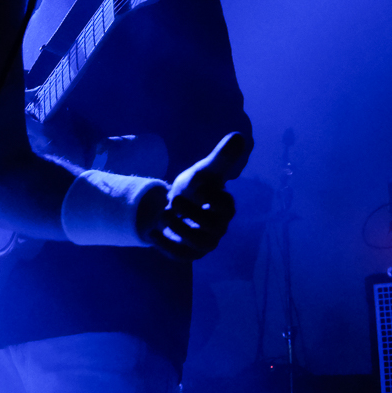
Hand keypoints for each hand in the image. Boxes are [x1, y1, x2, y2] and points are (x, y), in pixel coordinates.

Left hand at [138, 132, 251, 260]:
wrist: (176, 207)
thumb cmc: (196, 188)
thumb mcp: (205, 170)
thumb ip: (222, 157)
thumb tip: (239, 136)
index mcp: (225, 208)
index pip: (227, 208)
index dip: (213, 198)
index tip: (198, 188)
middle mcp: (218, 228)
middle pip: (213, 228)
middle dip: (194, 215)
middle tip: (176, 200)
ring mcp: (203, 243)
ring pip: (198, 244)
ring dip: (180, 230)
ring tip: (164, 215)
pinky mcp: (187, 253)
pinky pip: (180, 256)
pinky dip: (165, 246)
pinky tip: (152, 233)